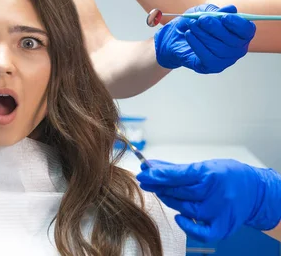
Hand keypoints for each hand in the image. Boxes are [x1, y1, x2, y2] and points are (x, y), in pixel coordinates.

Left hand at [137, 159, 280, 242]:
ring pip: (186, 208)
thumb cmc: (226, 175)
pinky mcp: (223, 226)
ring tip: (162, 193)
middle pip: (180, 192)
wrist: (255, 191)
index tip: (144, 174)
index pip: (178, 175)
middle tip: (147, 182)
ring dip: (170, 201)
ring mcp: (220, 211)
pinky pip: (202, 232)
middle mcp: (216, 193)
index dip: (158, 175)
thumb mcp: (204, 166)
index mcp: (211, 174)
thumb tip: (152, 166)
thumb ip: (177, 168)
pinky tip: (179, 217)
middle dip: (160, 186)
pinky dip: (188, 227)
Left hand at [154, 4, 254, 73]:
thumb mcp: (203, 12)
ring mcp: (226, 59)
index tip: (224, 17)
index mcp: (239, 32)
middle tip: (201, 19)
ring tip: (192, 25)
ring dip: (203, 34)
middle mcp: (237, 48)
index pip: (247, 30)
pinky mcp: (213, 66)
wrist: (175, 38)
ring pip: (220, 49)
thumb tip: (230, 9)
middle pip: (234, 41)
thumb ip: (216, 11)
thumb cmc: (194, 24)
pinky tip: (189, 35)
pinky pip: (208, 57)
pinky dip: (197, 44)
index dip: (238, 24)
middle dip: (216, 28)